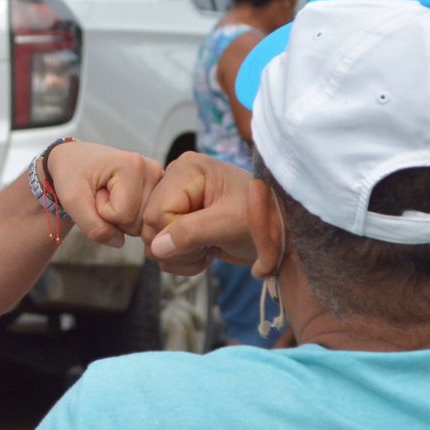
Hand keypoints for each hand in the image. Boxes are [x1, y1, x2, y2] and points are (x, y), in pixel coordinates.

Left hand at [45, 141, 162, 248]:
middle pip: (137, 223)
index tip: (95, 192)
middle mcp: (153, 170)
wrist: (76, 159)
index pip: (123, 215)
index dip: (102, 212)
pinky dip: (130, 217)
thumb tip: (119, 242)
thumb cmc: (71, 174)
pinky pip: (145, 221)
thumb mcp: (72, 200)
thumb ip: (93, 226)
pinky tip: (122, 199)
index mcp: (134, 166)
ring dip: (120, 217)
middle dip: (113, 217)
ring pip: (142, 225)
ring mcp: (159, 180)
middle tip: (102, 193)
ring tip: (109, 194)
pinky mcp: (159, 190)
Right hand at [141, 152, 255, 273]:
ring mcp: (176, 201)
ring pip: (153, 241)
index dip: (176, 235)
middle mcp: (176, 180)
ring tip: (209, 248)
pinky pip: (162, 248)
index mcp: (187, 170)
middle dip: (178, 248)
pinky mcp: (179, 220)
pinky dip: (182, 259)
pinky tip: (205, 251)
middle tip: (209, 246)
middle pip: (150, 227)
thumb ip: (191, 233)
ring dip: (181, 256)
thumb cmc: (263, 218)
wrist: (279, 231)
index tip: (207, 240)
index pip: (157, 213)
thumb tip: (156, 247)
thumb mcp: (228, 224)